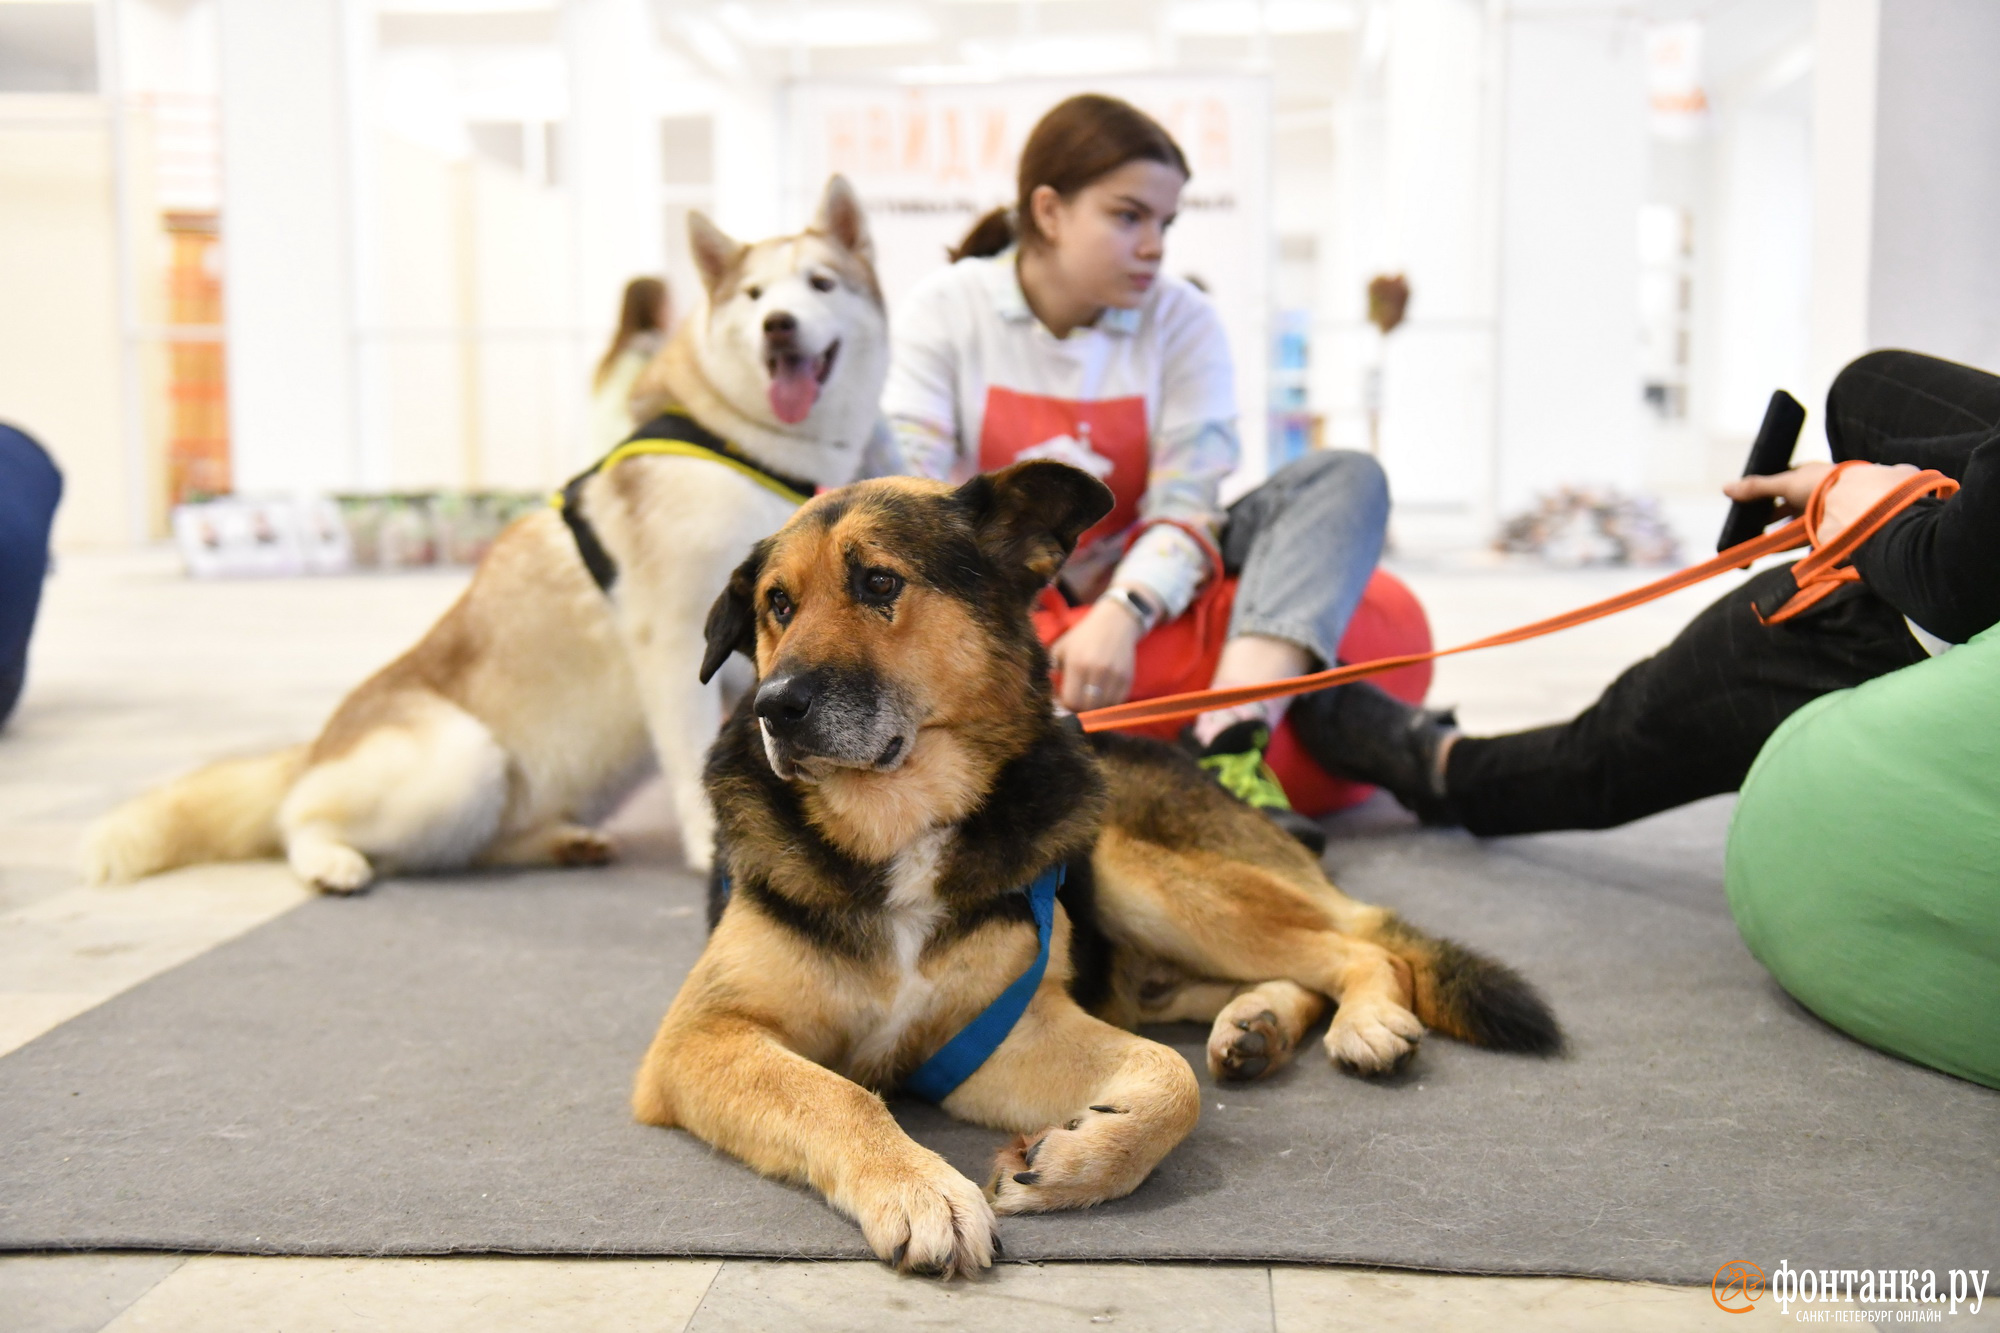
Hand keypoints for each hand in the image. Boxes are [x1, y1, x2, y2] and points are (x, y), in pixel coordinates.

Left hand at [1049, 599, 1140, 710]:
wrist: (1115, 622)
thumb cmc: (1082, 637)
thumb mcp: (1061, 649)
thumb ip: (1053, 672)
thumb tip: (1051, 700)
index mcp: (1077, 664)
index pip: (1071, 701)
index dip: (1065, 707)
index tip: (1062, 703)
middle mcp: (1097, 671)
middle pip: (1087, 708)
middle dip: (1079, 710)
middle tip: (1075, 703)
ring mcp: (1115, 675)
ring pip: (1103, 708)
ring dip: (1094, 709)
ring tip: (1087, 699)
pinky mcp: (1128, 678)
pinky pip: (1117, 703)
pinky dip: (1108, 704)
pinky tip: (1100, 695)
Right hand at [1723, 462, 1919, 541]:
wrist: (1857, 504)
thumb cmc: (1824, 485)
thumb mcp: (1785, 482)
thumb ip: (1757, 488)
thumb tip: (1725, 488)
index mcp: (1815, 475)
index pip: (1791, 482)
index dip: (1773, 492)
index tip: (1756, 503)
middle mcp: (1824, 492)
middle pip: (1795, 505)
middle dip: (1776, 515)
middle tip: (1756, 525)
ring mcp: (1830, 513)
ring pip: (1801, 524)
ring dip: (1782, 533)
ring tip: (1761, 543)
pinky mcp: (1832, 532)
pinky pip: (1808, 540)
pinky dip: (1790, 546)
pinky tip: (1776, 552)